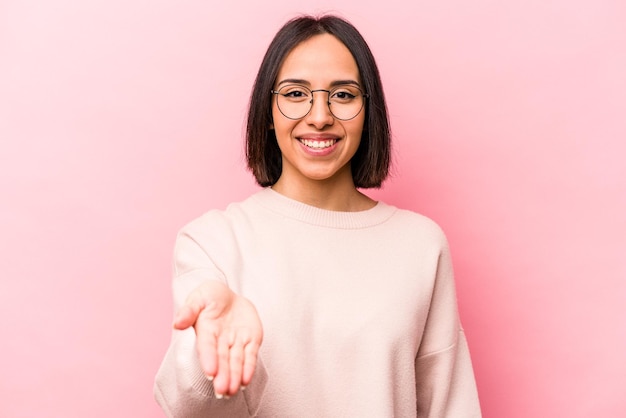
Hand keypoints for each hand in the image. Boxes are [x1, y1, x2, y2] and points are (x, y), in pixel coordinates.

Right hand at [174, 280, 262, 396]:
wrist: (230, 296)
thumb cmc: (210, 296)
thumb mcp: (199, 297)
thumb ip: (189, 309)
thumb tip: (177, 323)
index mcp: (206, 330)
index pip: (207, 347)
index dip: (208, 359)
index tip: (210, 372)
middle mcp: (220, 340)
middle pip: (222, 359)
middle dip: (222, 375)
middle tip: (222, 391)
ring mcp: (236, 342)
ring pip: (236, 361)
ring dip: (235, 376)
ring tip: (233, 390)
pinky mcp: (250, 341)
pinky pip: (250, 356)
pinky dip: (249, 368)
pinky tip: (246, 380)